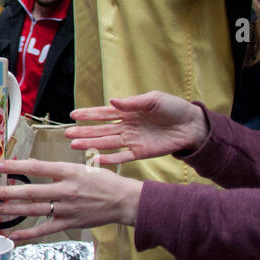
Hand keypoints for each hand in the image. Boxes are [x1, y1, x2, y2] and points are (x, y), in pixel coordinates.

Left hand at [0, 158, 143, 240]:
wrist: (125, 201)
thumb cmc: (103, 181)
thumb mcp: (80, 167)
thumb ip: (55, 169)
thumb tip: (30, 166)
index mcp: (68, 172)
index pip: (36, 167)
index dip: (14, 166)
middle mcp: (66, 190)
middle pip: (31, 191)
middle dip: (7, 192)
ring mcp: (67, 209)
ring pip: (35, 210)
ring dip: (12, 210)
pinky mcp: (69, 223)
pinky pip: (45, 229)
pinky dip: (28, 233)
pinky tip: (12, 234)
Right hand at [65, 91, 208, 164]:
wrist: (193, 125)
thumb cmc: (174, 108)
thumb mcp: (153, 100)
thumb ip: (132, 102)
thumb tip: (111, 102)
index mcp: (128, 112)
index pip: (103, 113)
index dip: (88, 114)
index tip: (72, 115)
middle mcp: (126, 127)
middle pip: (100, 130)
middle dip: (83, 132)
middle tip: (67, 134)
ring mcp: (132, 140)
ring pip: (107, 143)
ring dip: (91, 145)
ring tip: (74, 145)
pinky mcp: (141, 152)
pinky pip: (122, 157)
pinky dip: (109, 158)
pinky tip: (95, 159)